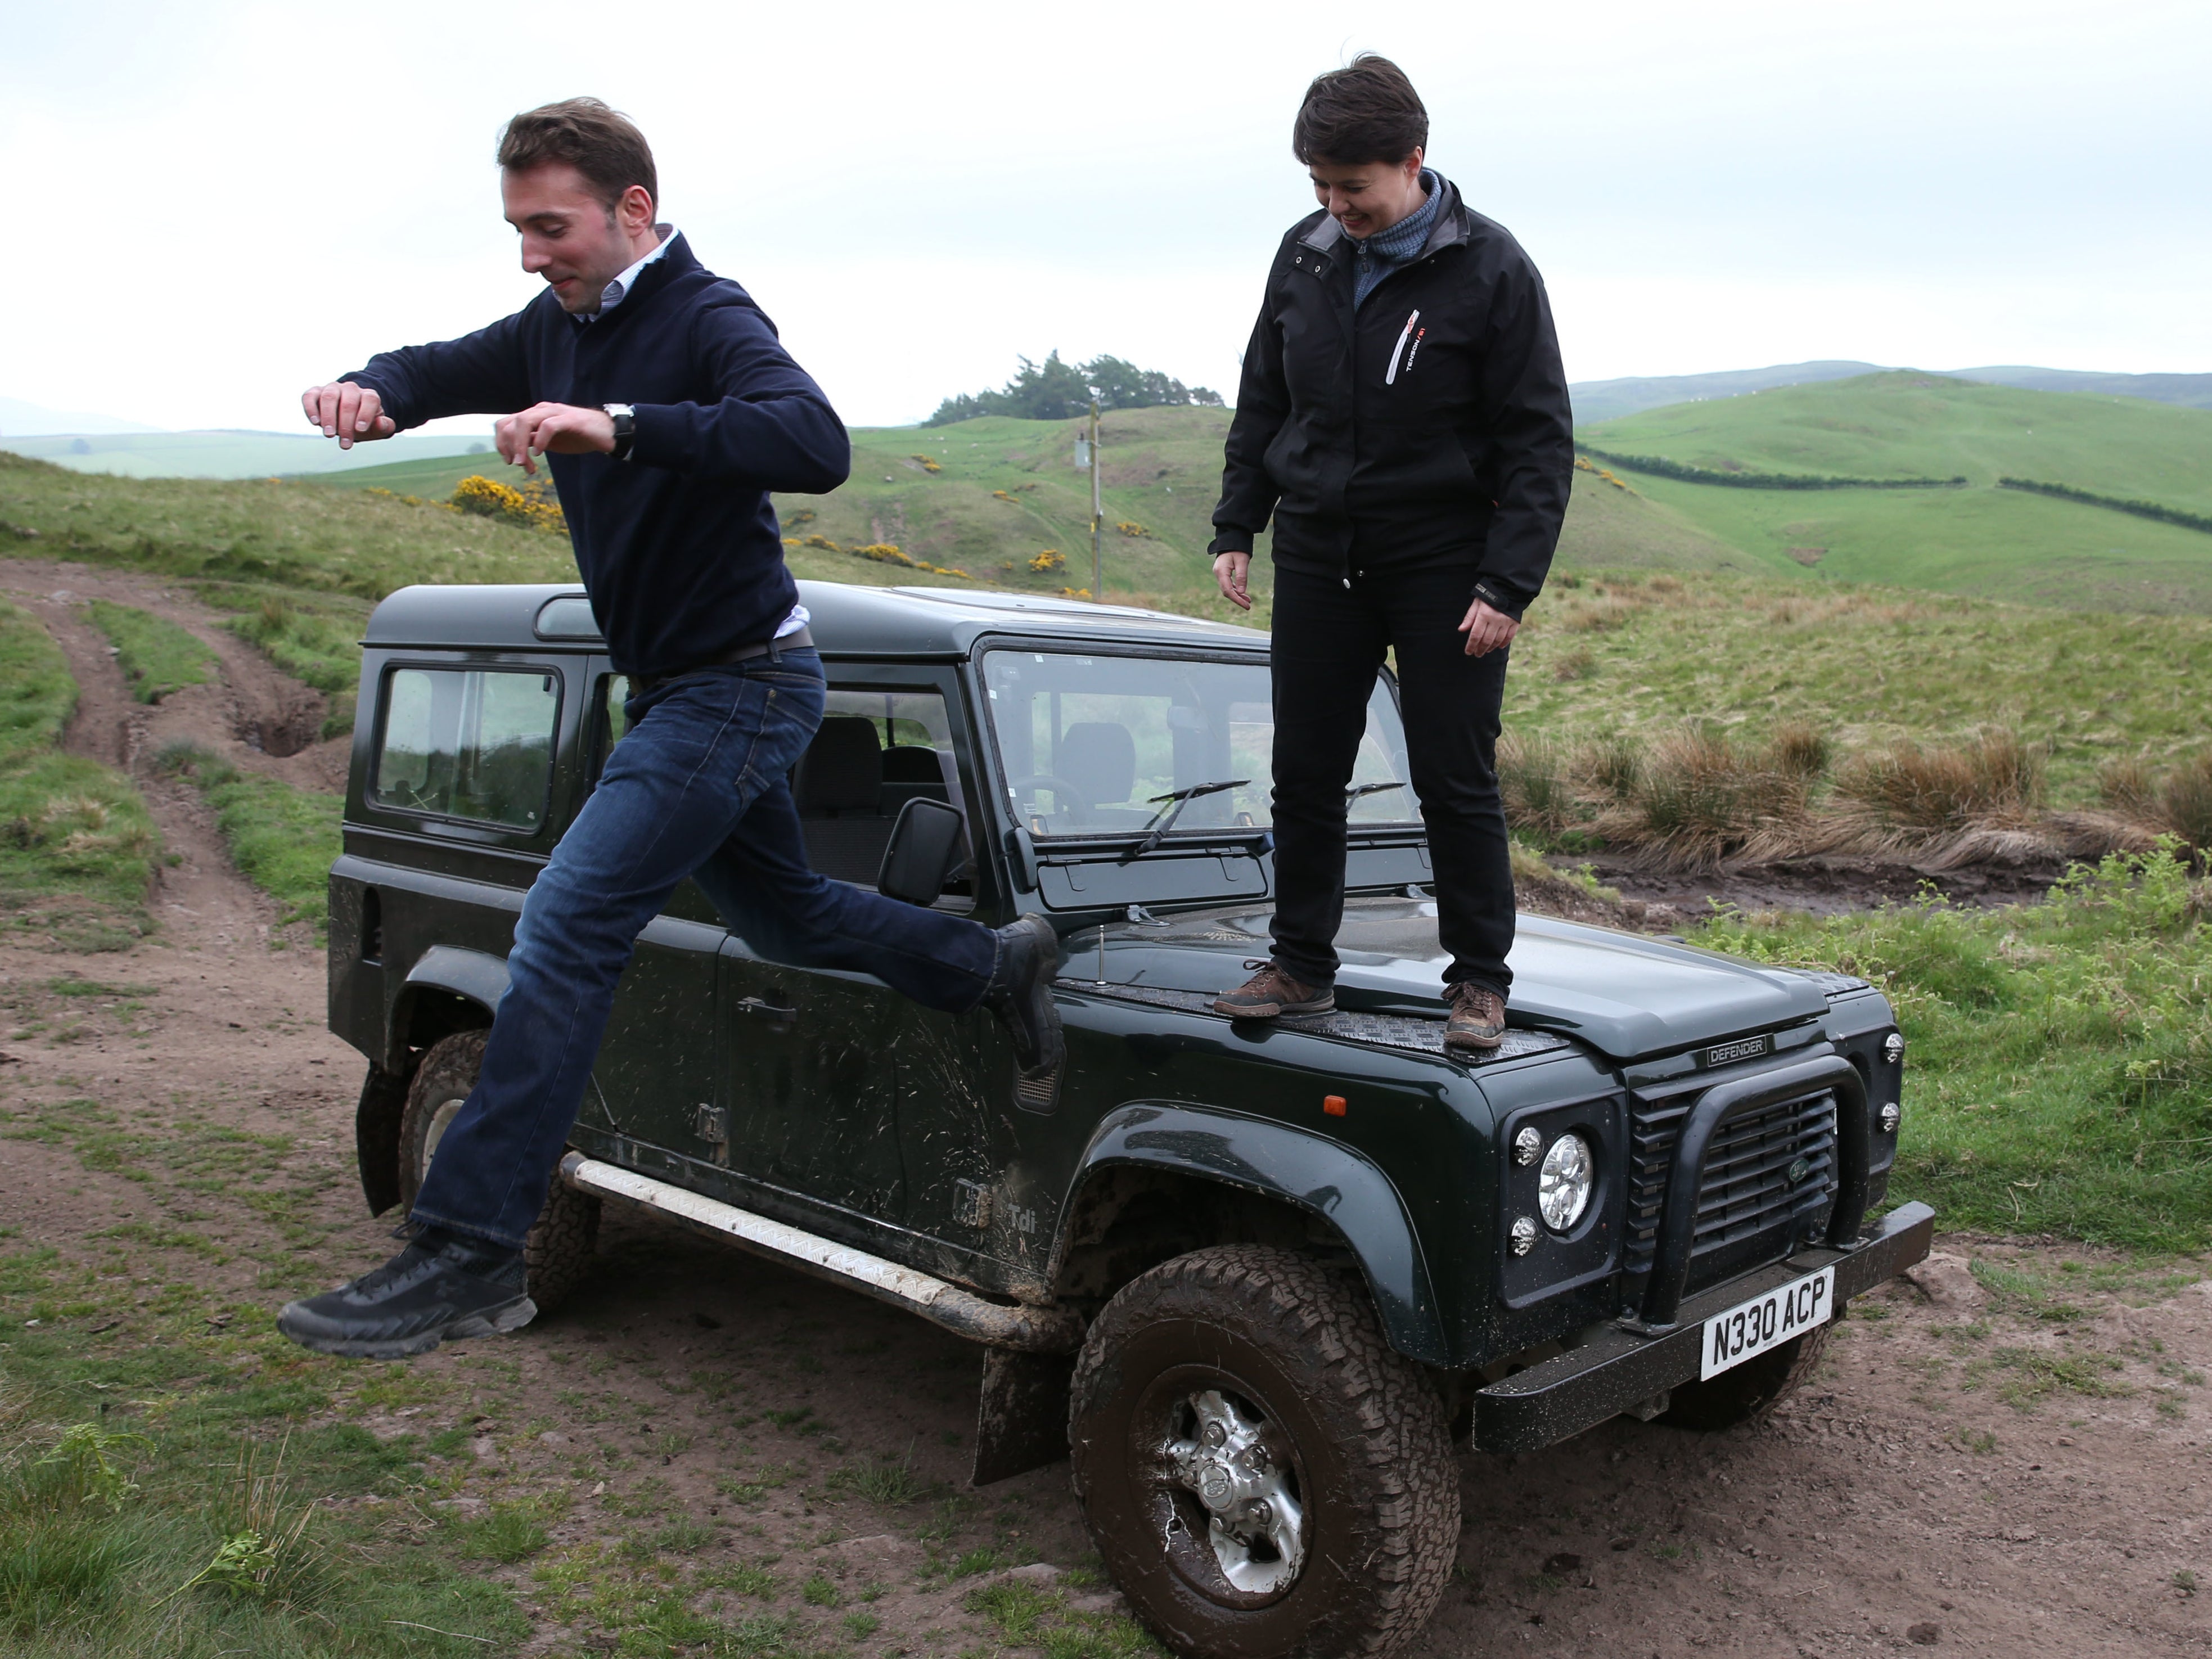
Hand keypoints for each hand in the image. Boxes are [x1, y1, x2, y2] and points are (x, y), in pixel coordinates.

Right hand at [301, 381, 395, 447]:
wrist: (348, 416)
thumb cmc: (363, 424)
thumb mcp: (376, 429)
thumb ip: (384, 427)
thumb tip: (380, 423)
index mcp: (368, 395)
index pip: (370, 399)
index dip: (365, 414)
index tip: (361, 430)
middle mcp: (351, 388)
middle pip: (349, 402)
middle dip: (346, 425)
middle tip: (345, 444)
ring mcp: (332, 388)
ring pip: (329, 397)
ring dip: (329, 417)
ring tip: (329, 435)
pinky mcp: (315, 392)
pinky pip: (310, 396)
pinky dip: (311, 408)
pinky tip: (315, 423)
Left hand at [495, 403, 616, 474]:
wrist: (608, 433)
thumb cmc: (579, 437)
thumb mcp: (549, 442)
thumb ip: (532, 442)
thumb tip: (515, 452)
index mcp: (534, 415)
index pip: (505, 423)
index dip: (502, 443)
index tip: (510, 461)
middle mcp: (541, 410)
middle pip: (511, 423)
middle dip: (510, 447)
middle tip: (519, 465)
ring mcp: (555, 413)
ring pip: (525, 421)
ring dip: (520, 444)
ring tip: (524, 463)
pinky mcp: (569, 419)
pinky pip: (547, 426)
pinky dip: (540, 440)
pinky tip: (540, 453)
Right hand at [1213, 550, 1252, 610]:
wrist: (1231, 540)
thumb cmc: (1237, 549)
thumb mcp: (1242, 561)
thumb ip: (1242, 577)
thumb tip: (1242, 592)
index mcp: (1221, 571)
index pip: (1227, 590)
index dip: (1237, 599)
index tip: (1246, 605)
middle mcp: (1218, 574)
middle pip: (1226, 591)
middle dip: (1237, 599)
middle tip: (1248, 605)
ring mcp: (1220, 574)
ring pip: (1227, 589)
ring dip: (1237, 595)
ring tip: (1248, 601)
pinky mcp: (1223, 573)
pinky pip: (1228, 585)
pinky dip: (1236, 590)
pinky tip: (1243, 594)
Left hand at [1458, 596, 1518, 656]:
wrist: (1508, 588)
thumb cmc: (1488, 595)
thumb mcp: (1476, 603)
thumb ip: (1469, 617)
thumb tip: (1461, 630)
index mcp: (1484, 615)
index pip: (1475, 635)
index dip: (1471, 646)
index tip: (1468, 652)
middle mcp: (1495, 620)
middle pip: (1486, 640)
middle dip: (1480, 649)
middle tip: (1477, 654)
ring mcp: (1506, 622)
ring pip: (1497, 640)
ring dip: (1491, 647)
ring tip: (1486, 651)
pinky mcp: (1515, 622)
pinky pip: (1509, 636)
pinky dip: (1504, 643)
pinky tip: (1499, 646)